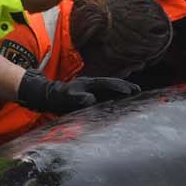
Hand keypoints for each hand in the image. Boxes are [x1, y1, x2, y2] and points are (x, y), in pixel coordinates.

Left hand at [17, 69, 139, 113]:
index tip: (130, 91)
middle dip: (125, 87)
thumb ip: (78, 98)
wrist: (47, 96)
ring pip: (109, 89)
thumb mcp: (66, 98)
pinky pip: (105, 95)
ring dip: (121, 91)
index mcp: (88, 83)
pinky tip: (120, 102)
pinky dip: (114, 96)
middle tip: (138, 91)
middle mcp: (91, 84)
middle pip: (111, 84)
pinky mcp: (89, 95)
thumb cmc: (57, 97)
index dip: (119, 87)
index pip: (107, 84)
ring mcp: (90, 89)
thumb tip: (91, 100)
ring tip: (134, 95)